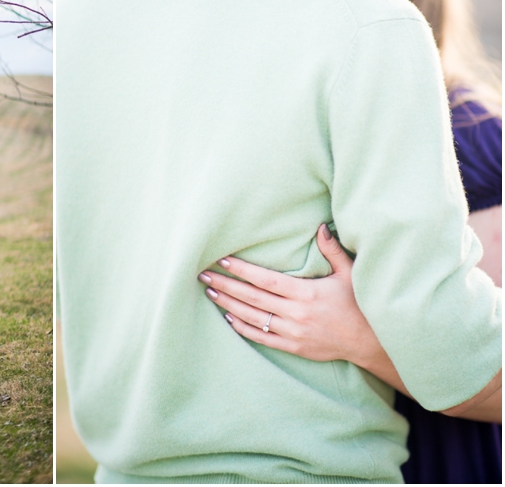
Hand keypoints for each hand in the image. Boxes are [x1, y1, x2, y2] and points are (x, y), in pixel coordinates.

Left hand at [197, 224, 382, 366]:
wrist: (370, 343)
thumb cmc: (359, 304)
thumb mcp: (350, 274)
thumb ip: (332, 250)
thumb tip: (320, 227)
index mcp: (306, 293)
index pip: (265, 279)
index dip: (241, 270)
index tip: (223, 260)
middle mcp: (296, 313)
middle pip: (252, 297)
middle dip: (225, 284)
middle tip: (203, 275)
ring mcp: (293, 332)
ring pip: (252, 317)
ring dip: (228, 304)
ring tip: (210, 292)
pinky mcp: (293, 347)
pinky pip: (261, 337)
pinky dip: (243, 328)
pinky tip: (228, 317)